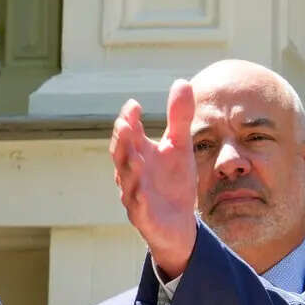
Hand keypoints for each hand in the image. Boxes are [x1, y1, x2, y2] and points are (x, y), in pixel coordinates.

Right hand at [110, 80, 199, 280]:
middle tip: (125, 124)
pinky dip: (139, 200)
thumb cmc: (173, 181)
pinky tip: (142, 193)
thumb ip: (179, 117)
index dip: (129, 120)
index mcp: (139, 153)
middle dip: (122, 140)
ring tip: (134, 155)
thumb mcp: (179, 146)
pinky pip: (139, 208)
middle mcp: (132, 172)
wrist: (180, 223)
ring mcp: (135, 195)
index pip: (129, 133)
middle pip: (122, 154)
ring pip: (127, 180)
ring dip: (128, 167)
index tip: (134, 105)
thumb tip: (182, 81)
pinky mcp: (144, 217)